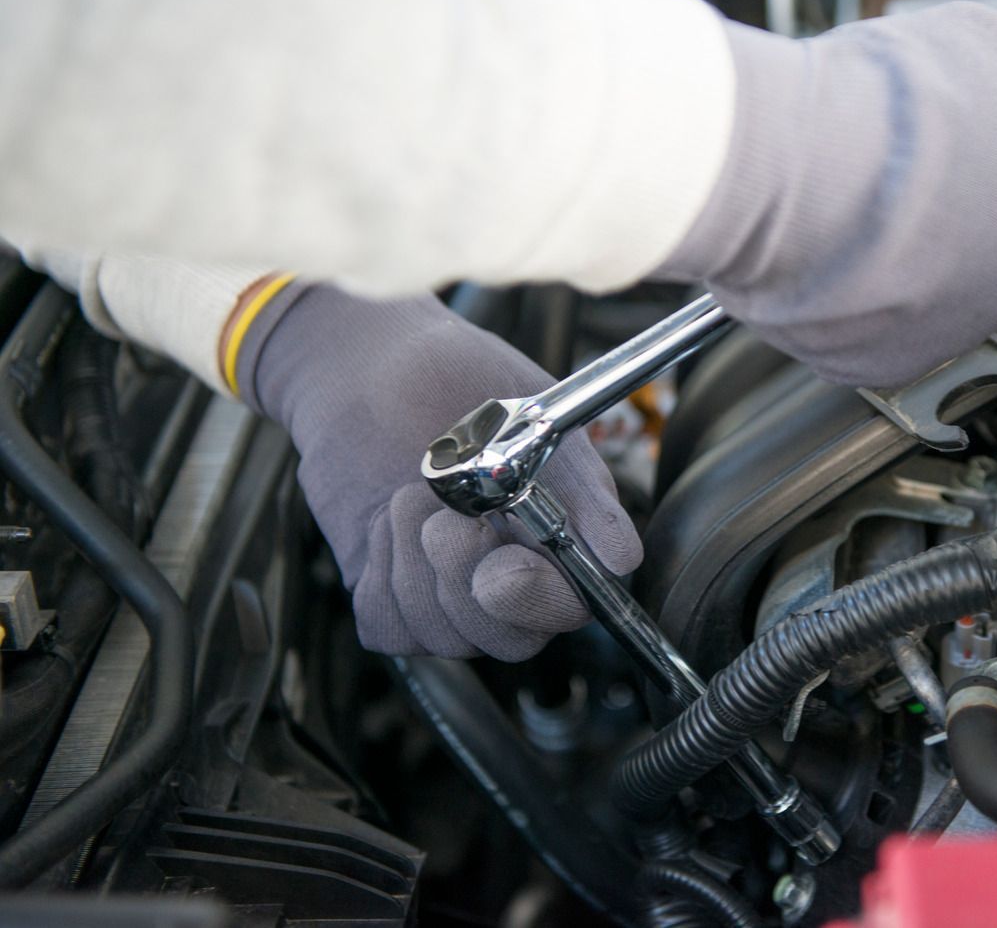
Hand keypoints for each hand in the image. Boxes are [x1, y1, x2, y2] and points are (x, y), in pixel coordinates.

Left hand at [237, 286, 640, 659]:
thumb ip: (586, 494)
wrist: (369, 360)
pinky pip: (388, 623)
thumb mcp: (537, 424)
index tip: (501, 568)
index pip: (567, 608)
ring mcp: (443, 595)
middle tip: (451, 519)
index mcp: (556, 543)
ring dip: (418, 557)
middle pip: (507, 641)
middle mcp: (504, 581)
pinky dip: (382, 568)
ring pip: (442, 635)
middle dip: (467, 582)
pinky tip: (390, 519)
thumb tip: (622, 557)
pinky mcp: (385, 596)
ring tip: (418, 494)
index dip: (535, 601)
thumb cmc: (458, 380)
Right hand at [655, 2, 996, 388]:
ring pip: (944, 282)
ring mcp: (951, 331)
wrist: (782, 172)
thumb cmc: (884, 108)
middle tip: (910, 152)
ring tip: (860, 195)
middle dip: (970, 193)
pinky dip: (862, 288)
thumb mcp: (996, 37)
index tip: (976, 111)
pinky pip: (881, 323)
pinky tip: (834, 246)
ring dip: (917, 244)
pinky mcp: (880, 362)